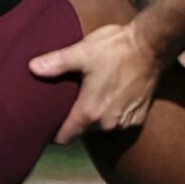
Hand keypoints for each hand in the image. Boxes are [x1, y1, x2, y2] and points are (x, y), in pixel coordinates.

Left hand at [29, 22, 169, 144]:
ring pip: (100, 127)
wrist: (152, 46)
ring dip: (94, 116)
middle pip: (81, 131)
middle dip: (74, 119)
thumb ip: (56, 63)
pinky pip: (118, 122)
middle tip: (67, 100)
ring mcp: (125, 122)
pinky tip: (110, 95)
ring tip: (89, 95)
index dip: (53, 132)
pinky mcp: (139, 118)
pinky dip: (112, 113)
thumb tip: (32, 68)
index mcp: (90, 112)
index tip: (46, 123)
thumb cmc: (116, 49)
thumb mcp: (82, 52)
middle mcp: (107, 124)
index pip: (64, 137)